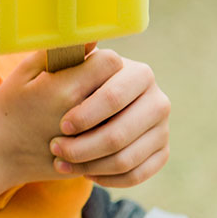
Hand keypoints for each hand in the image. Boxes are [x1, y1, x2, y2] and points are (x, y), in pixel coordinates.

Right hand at [0, 46, 128, 188]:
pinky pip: (117, 143)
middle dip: (111, 83)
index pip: (111, 63)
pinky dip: (109, 132)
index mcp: (64, 89)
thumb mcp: (25, 72)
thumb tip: (90, 38)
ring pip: (123, 117)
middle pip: (121, 89)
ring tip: (92, 107)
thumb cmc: (10, 107)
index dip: (103, 60)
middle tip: (92, 85)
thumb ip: (57, 52)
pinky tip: (92, 129)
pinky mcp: (90, 160)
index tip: (90, 64)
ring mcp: (87, 142)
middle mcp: (80, 115)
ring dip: (114, 110)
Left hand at [49, 55, 170, 189]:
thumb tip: (90, 39)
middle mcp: (156, 98)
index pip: (113, 97)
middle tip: (57, 149)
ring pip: (126, 157)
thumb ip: (70, 53)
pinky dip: (107, 178)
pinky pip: (137, 174)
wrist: (69, 118)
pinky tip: (85, 171)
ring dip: (90, 165)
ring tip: (62, 163)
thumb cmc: (58, 90)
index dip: (84, 115)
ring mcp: (161, 127)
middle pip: (120, 133)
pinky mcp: (160, 151)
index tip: (61, 125)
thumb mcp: (55, 69)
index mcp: (136, 71)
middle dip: (84, 147)